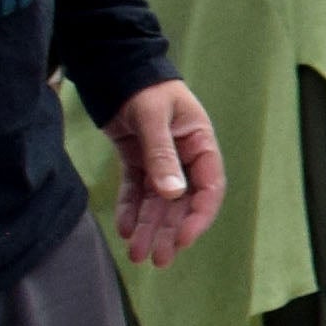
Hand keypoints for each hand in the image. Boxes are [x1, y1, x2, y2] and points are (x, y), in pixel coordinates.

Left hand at [107, 81, 224, 267]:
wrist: (116, 66)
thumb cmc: (144, 86)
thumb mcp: (153, 118)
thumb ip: (161, 156)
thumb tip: (173, 195)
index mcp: (200, 144)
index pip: (209, 189)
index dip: (198, 217)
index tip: (182, 239)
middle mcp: (185, 156)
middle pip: (182, 202)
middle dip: (168, 231)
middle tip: (156, 259)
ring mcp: (161, 159)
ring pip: (158, 201)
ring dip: (149, 227)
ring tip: (136, 253)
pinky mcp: (138, 158)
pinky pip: (136, 190)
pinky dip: (131, 209)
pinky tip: (124, 228)